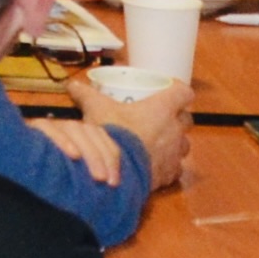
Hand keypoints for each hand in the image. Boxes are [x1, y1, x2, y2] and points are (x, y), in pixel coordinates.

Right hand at [71, 67, 193, 195]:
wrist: (119, 171)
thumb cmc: (115, 132)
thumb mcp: (97, 109)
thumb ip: (87, 95)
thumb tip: (72, 84)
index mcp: (163, 108)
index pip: (183, 93)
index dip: (178, 91)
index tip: (169, 91)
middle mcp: (175, 129)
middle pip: (187, 119)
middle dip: (177, 118)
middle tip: (162, 118)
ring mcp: (175, 153)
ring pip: (184, 144)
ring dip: (174, 142)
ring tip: (159, 142)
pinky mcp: (171, 173)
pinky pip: (175, 166)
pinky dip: (167, 164)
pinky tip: (154, 164)